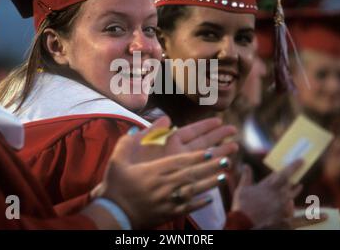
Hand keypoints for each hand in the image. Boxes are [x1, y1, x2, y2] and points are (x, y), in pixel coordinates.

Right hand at [89, 125, 237, 228]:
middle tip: (227, 159)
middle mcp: (166, 184)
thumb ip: (133, 140)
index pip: (182, 161)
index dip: (199, 156)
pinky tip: (211, 199)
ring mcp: (168, 200)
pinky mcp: (168, 213)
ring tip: (225, 175)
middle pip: (193, 173)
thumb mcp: (118, 159)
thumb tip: (156, 124)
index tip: (213, 150)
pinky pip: (188, 208)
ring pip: (195, 190)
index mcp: (156, 170)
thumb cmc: (115, 185)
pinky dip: (200, 203)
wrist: (112, 214)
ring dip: (211, 182)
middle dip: (211, 165)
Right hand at [231, 161, 302, 228]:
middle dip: (295, 176)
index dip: (294, 166)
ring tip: (299, 185)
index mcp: (268, 186)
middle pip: (290, 183)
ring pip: (293, 195)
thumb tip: (246, 165)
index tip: (301, 160)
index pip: (284, 173)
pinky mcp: (284, 216)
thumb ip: (246, 176)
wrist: (244, 223)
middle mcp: (278, 194)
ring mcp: (282, 206)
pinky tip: (311, 210)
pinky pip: (296, 212)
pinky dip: (303, 209)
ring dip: (295, 189)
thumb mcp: (242, 189)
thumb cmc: (242, 206)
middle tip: (301, 168)